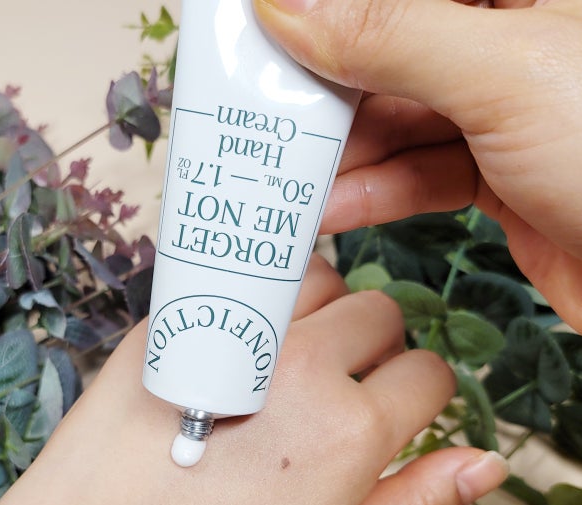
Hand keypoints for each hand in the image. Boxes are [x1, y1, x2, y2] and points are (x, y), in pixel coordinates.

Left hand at [0, 258, 507, 504]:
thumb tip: (485, 462)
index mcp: (349, 431)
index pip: (430, 374)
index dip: (418, 398)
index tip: (389, 417)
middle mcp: (301, 366)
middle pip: (381, 313)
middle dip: (374, 348)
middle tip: (332, 394)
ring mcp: (236, 331)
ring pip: (319, 278)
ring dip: (321, 312)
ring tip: (285, 363)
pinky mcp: (179, 319)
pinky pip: (245, 279)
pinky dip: (258, 301)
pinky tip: (233, 352)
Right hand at [253, 0, 581, 330]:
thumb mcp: (503, 76)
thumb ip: (392, 37)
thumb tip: (291, 7)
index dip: (333, 10)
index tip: (269, 28)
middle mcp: (513, 42)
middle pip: (393, 50)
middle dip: (327, 88)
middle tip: (266, 114)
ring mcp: (505, 111)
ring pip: (399, 120)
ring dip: (342, 156)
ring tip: (287, 177)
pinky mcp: (498, 174)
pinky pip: (420, 174)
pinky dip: (376, 195)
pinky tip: (333, 209)